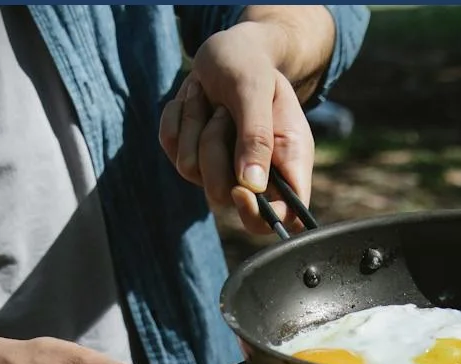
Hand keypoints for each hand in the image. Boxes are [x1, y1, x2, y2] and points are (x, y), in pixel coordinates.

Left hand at [159, 22, 314, 235]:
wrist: (226, 50)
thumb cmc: (250, 63)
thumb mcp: (256, 88)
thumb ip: (257, 135)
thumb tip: (252, 186)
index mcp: (289, 160)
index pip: (285, 217)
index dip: (260, 214)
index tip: (240, 189)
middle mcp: (256, 172)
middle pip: (224, 197)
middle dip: (214, 151)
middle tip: (224, 113)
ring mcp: (220, 168)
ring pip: (192, 171)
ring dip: (196, 126)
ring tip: (214, 100)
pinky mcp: (191, 157)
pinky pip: (172, 149)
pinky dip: (179, 118)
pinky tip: (197, 99)